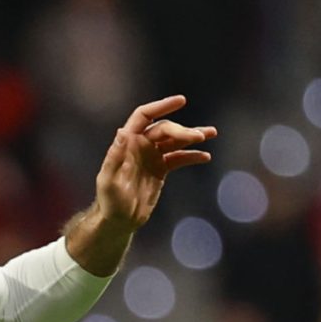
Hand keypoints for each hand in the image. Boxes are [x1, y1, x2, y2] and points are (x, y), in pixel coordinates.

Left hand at [67, 96, 215, 274]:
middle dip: (182, 130)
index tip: (181, 101)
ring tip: (211, 133)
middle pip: (165, 129)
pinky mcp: (161, 169)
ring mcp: (152, 156)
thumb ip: (114, 157)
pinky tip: (205, 157)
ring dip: (193, 136)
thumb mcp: (108, 181)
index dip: (161, 106)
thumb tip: (122, 132)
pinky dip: (192, 156)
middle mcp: (140, 145)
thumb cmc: (109, 201)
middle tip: (198, 137)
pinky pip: (179, 158)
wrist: (119, 220)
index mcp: (127, 143)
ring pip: (175, 141)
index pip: (144, 116)